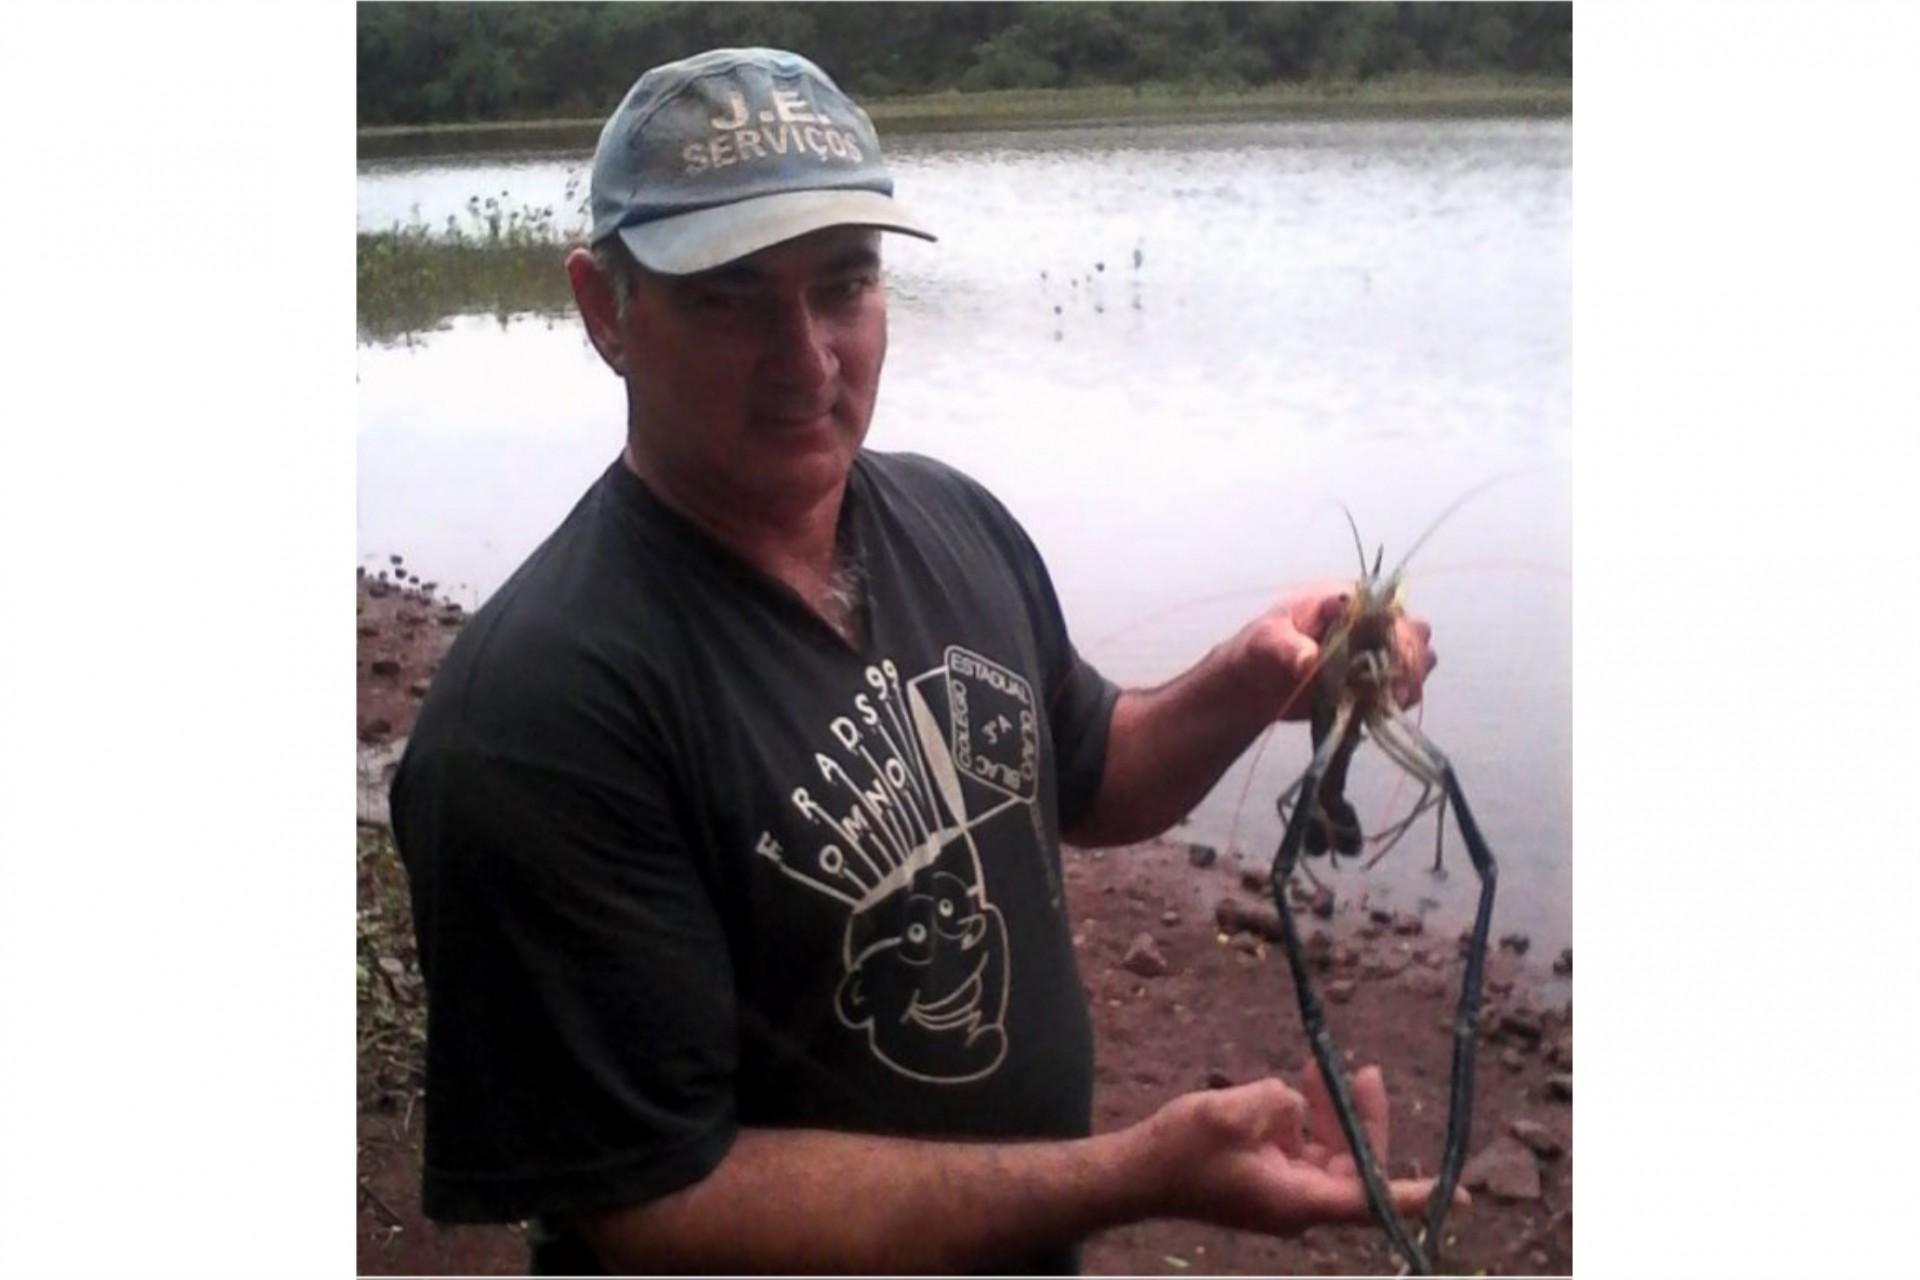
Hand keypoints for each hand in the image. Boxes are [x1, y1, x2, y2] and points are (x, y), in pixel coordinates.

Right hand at [1137, 1063, 1463, 1236]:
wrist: (1137, 1172)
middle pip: (1353, 1165)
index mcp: (1297, 1199)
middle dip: (1361, 1119)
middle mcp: (1297, 1202)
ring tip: (1320, 1068)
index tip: (1457, 1192)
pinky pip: (1301, 1147)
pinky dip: (1303, 1118)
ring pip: (1328, 1151)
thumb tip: (1293, 1100)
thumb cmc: (1180, 1151)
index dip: (1413, 1195)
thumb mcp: (1230, 1114)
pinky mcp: (1265, 1177)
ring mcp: (1281, 1190)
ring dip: (1330, 1112)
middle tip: (1366, 1073)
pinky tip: (1290, 1088)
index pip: (1369, 1200)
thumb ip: (1275, 1102)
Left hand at [1243, 584, 1436, 720]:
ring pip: (1420, 659)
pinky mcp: (1377, 682)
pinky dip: (1401, 699)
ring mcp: (1378, 652)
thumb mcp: (1267, 641)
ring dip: (1410, 681)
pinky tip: (1381, 709)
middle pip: (1416, 634)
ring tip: (1383, 700)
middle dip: (1409, 660)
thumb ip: (1288, 648)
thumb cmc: (1260, 649)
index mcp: (1348, 602)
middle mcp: (1371, 623)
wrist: (1257, 684)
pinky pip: (1408, 688)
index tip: (1389, 662)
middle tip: (1388, 688)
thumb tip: (1309, 661)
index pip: (1389, 610)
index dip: (1396, 634)